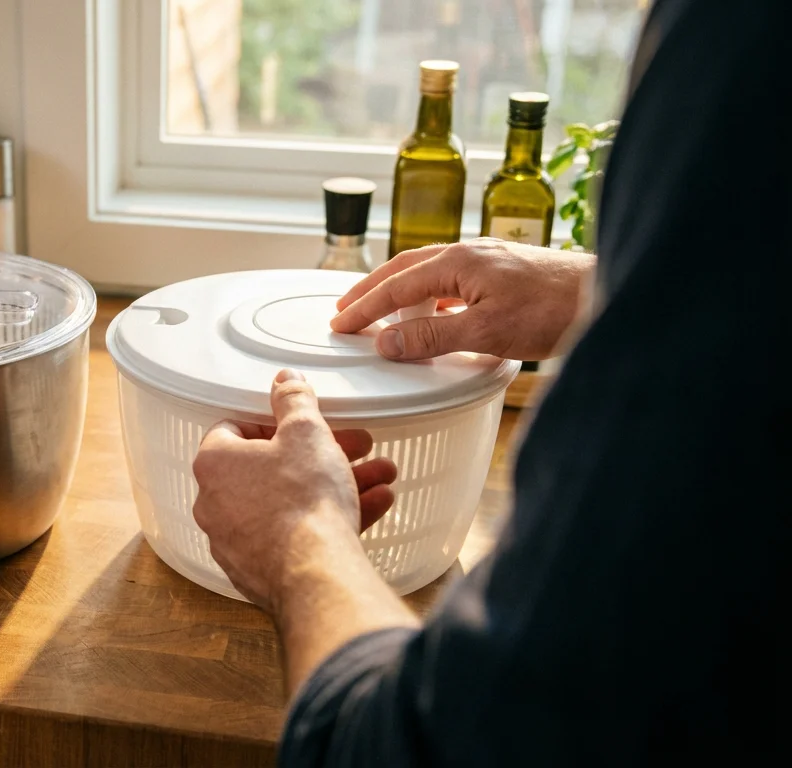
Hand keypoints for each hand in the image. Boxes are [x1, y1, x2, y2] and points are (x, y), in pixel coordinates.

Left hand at [191, 370, 396, 611]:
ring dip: (334, 485)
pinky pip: (294, 535)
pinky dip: (327, 520)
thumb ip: (294, 402)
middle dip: (320, 455)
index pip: (234, 430)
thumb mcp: (306, 433)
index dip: (274, 423)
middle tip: (355, 446)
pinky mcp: (258, 570)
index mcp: (215, 463)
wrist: (314, 573)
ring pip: (289, 502)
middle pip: (270, 468)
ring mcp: (235, 541)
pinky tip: (372, 507)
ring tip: (378, 477)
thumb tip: (284, 381)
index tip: (303, 425)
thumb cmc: (302, 499)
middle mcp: (215, 503)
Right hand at [331, 238, 595, 360]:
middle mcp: (469, 253)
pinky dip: (428, 294)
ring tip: (380, 310)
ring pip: (428, 271)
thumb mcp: (485, 332)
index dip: (365, 307)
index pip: (396, 286)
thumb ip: (432, 337)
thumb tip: (386, 342)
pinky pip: (451, 279)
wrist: (607, 295)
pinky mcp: (503, 271)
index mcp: (457, 262)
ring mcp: (487, 260)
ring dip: (398, 290)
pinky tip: (433, 312)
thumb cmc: (553, 310)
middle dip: (372, 289)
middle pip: (405, 269)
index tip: (340, 325)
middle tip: (345, 309)